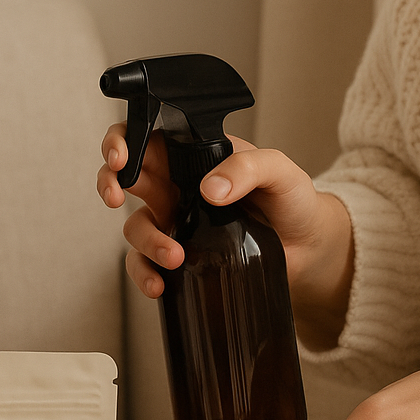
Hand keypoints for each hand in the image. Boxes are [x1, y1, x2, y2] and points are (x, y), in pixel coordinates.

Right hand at [96, 124, 353, 348]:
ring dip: (145, 241)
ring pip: (134, 226)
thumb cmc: (295, 202)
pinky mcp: (179, 256)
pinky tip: (160, 284)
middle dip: (109, 182)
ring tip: (175, 256)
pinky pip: (146, 264)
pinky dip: (144, 274)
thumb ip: (248, 168)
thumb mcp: (281, 172)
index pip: (147, 135)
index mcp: (195, 154)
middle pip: (124, 175)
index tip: (121, 157)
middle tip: (115, 196)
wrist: (310, 250)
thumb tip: (209, 188)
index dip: (123, 140)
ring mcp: (175, 222)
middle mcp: (177, 185)